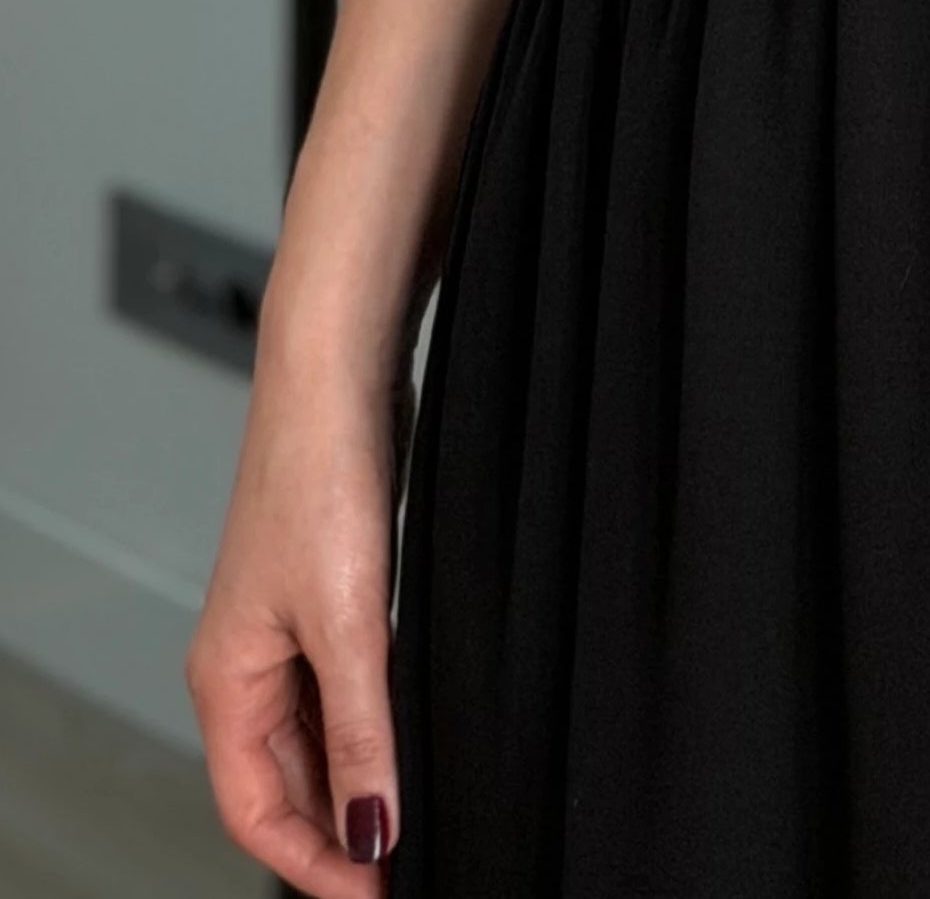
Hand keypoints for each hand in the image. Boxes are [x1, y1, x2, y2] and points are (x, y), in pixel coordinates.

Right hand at [185, 335, 408, 893]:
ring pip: (311, 740)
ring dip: (352, 785)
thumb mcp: (349, 620)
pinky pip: (339, 690)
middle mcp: (247, 663)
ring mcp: (286, 629)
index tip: (377, 893)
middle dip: (334, 835)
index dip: (311, 864)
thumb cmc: (321, 477)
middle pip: (281, 785)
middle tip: (404, 869)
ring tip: (411, 823)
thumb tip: (372, 828)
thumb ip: (362, 730)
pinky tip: (407, 739)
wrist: (339, 373)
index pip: (255, 811)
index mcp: (228, 679)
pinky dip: (368, 729)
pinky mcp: (328, 594)